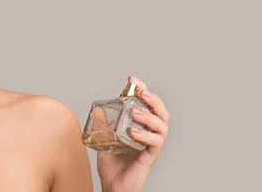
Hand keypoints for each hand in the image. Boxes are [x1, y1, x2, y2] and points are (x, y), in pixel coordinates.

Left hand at [97, 76, 169, 191]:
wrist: (113, 187)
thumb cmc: (112, 167)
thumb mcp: (104, 140)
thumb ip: (102, 125)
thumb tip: (97, 108)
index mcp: (141, 128)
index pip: (147, 106)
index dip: (142, 90)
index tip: (132, 80)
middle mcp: (149, 136)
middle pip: (162, 113)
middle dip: (154, 99)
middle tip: (142, 92)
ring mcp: (151, 147)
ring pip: (163, 127)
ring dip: (149, 116)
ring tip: (134, 113)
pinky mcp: (149, 158)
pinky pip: (155, 144)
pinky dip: (145, 136)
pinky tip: (133, 132)